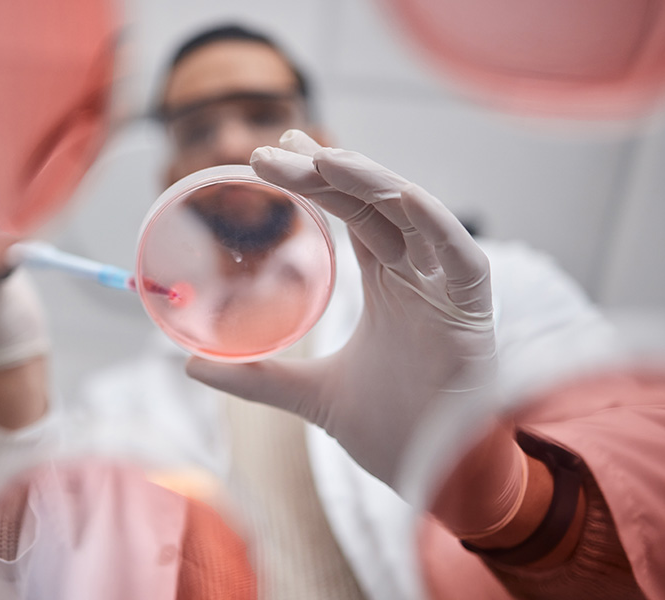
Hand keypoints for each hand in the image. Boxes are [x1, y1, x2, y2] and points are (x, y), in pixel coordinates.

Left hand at [186, 130, 496, 487]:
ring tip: (317, 158)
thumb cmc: (391, 430)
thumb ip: (256, 377)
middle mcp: (418, 276)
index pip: (352, 216)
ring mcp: (447, 288)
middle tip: (275, 148)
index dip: (319, 183)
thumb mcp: (309, 395)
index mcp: (387, 286)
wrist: (436, 476)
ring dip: (368, 181)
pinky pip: (459, 253)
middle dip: (327, 171)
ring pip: (412, 214)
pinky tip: (396, 193)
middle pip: (372, 206)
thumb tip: (189, 366)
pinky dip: (432, 221)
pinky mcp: (475, 308)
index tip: (274, 156)